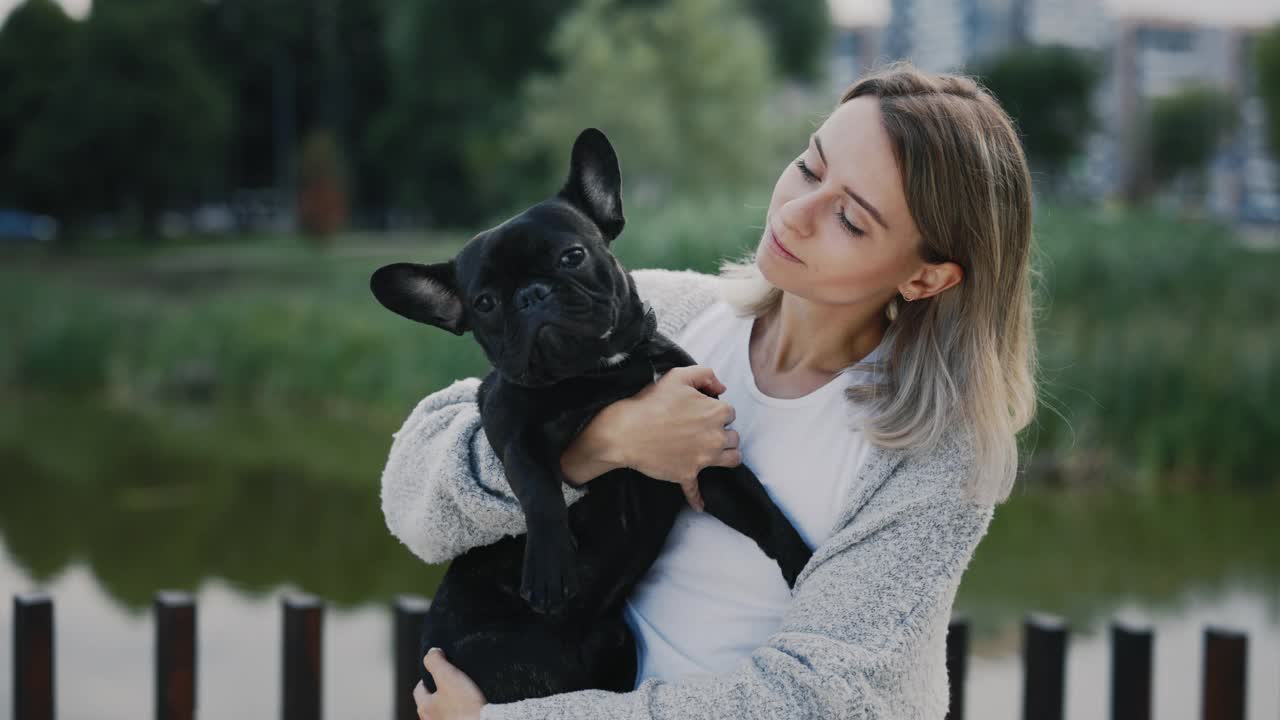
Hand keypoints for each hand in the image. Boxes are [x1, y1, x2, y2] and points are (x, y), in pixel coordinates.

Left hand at [413, 648, 486, 719]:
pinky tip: (469, 705)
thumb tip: (431, 653)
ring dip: (449, 702)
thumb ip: (435, 662)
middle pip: (430, 701)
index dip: (426, 678)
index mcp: (425, 707)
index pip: (419, 689)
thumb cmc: (464, 706)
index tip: (436, 671)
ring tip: (461, 694)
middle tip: (449, 681)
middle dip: (438, 690)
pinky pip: (455, 716)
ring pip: (442, 711)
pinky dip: (460, 710)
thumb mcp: (447, 675)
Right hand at [604, 365, 740, 511]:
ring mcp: (703, 458)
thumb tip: (721, 388)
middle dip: (722, 433)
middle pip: (733, 437)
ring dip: (725, 456)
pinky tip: (700, 506)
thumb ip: (705, 375)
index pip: (730, 412)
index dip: (716, 411)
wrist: (626, 431)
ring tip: (712, 453)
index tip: (702, 412)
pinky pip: (695, 490)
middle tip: (703, 430)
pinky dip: (697, 499)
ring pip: (731, 460)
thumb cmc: (650, 402)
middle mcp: (715, 437)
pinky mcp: (687, 474)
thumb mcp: (678, 376)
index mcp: (716, 412)